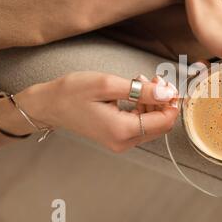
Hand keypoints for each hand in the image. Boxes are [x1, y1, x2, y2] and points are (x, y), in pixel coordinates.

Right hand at [0, 72, 178, 152]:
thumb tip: (167, 94)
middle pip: (160, 125)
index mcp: (122, 130)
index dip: (172, 103)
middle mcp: (124, 142)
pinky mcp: (118, 137)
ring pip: (152, 124)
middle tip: (155, 80)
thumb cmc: (72, 93)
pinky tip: (135, 92)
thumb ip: (141, 90)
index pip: (163, 122)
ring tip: (140, 82)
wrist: (50, 105)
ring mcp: (120, 142)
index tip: (169, 85)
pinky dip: (143, 107)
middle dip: (163, 101)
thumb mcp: (108, 84)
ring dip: (153, 102)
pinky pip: (140, 124)